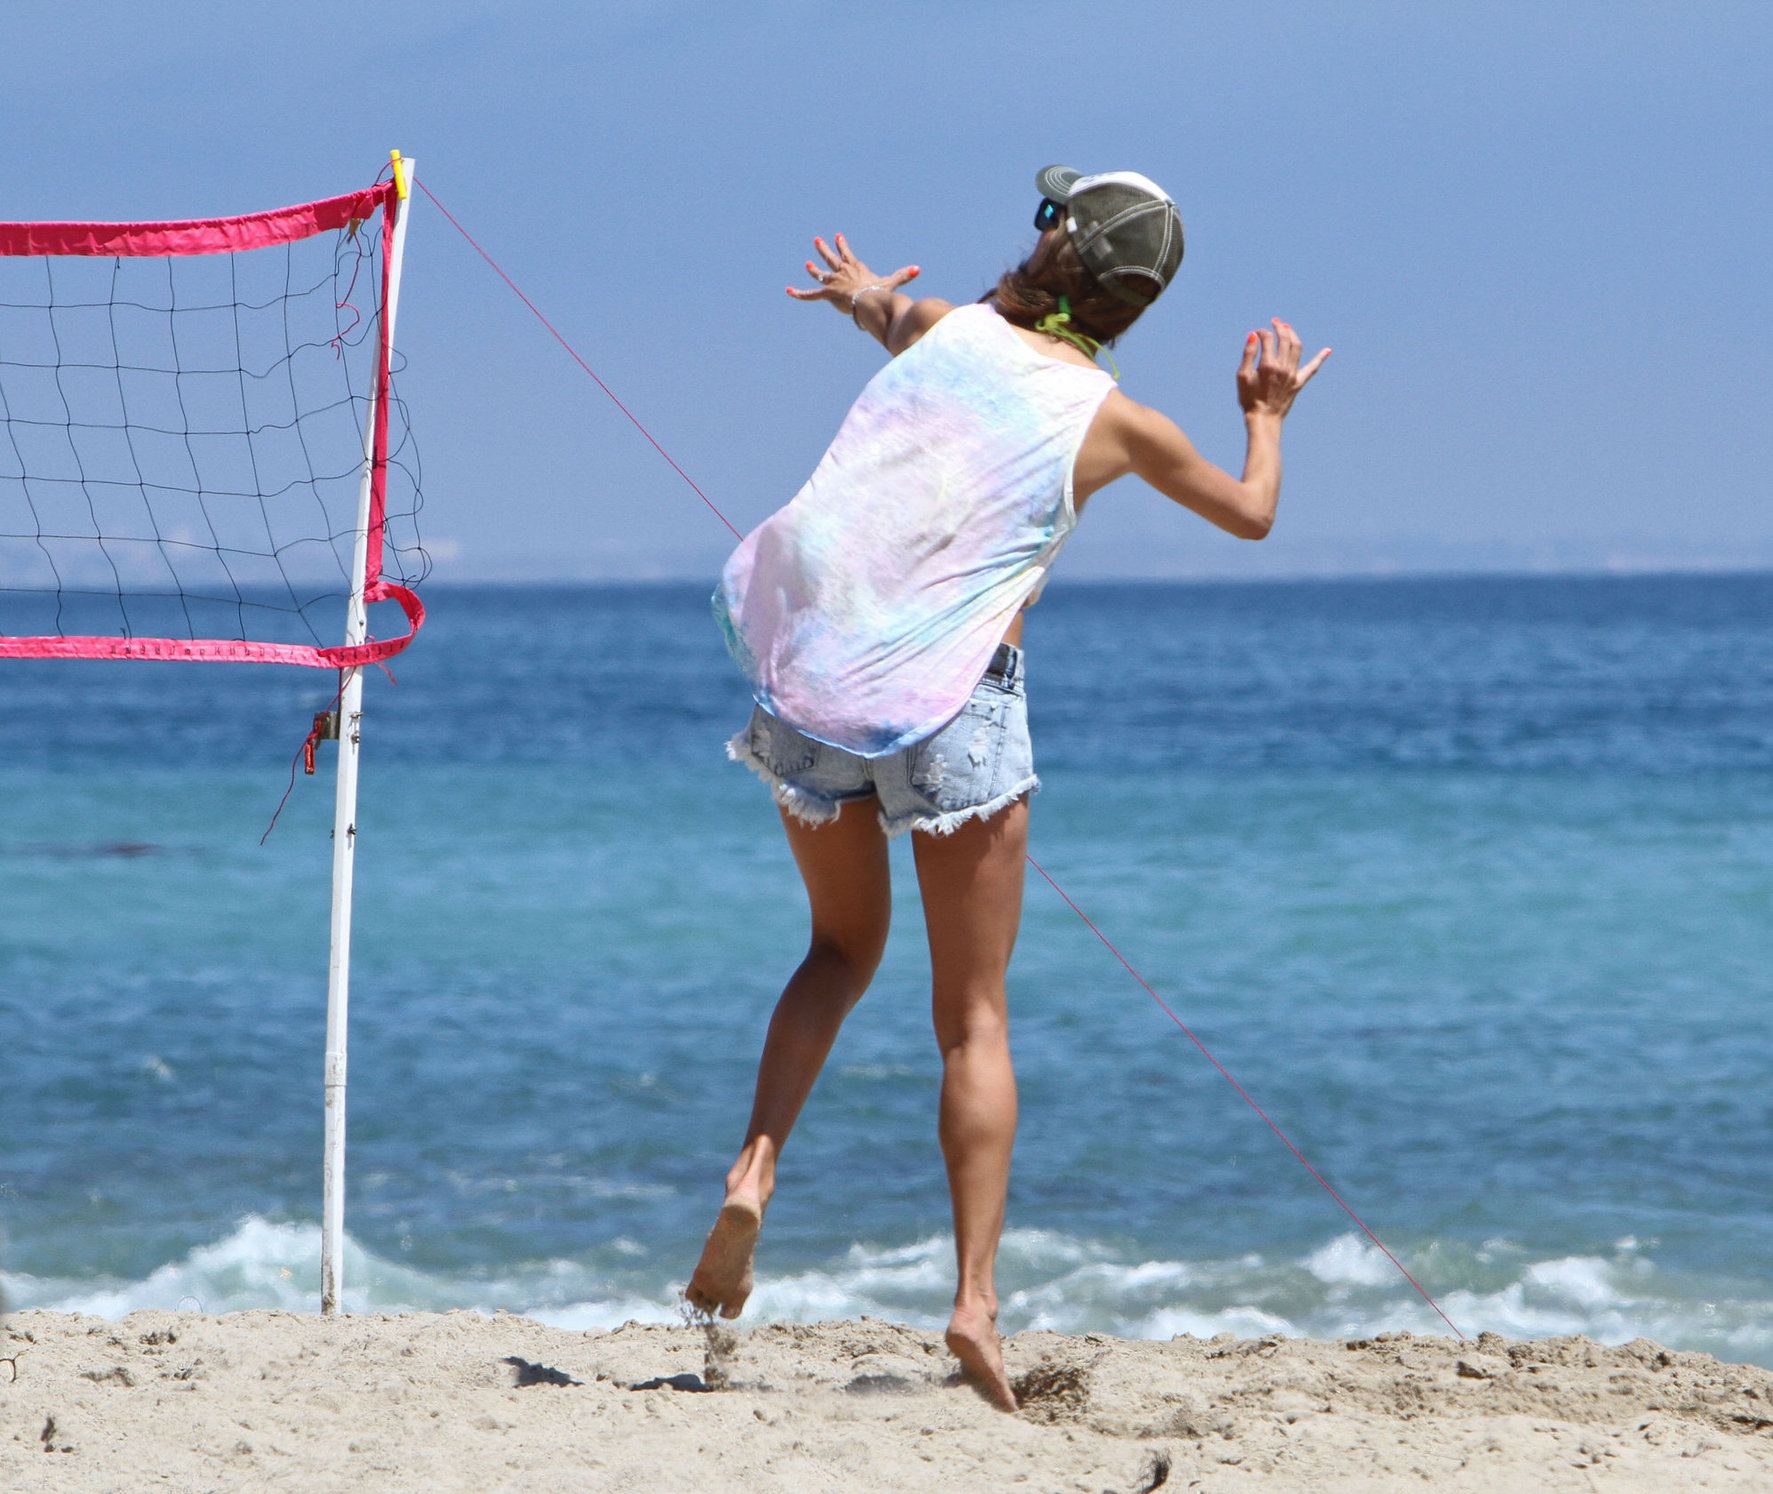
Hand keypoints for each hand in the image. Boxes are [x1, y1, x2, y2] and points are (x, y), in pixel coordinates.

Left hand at [786, 232, 919, 312]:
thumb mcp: (892, 282)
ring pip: (821, 273)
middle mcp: (843, 272)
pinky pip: (810, 294)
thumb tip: (918, 269)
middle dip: (825, 249)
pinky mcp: (827, 292)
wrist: (869, 299)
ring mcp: (834, 281)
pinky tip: (788, 291)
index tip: (837, 236)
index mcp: (856, 268)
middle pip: (832, 258)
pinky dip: (800, 293)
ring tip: (807, 263)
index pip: (847, 254)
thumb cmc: (880, 292)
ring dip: (814, 268)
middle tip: (818, 240)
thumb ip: (904, 276)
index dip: (842, 245)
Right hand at [1237, 319, 1330, 418]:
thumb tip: (1254, 335)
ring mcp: (1293, 374)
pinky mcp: (1299, 382)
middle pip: (1284, 339)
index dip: (1262, 332)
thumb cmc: (1249, 398)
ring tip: (1288, 329)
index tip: (1257, 333)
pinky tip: (1328, 350)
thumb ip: (1248, 354)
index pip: (1268, 339)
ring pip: (1297, 347)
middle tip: (1275, 322)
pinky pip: (1312, 368)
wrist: (1263, 419)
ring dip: (1293, 335)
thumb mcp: (1242, 376)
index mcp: (1268, 365)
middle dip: (1279, 327)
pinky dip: (1320, 359)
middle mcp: (1283, 367)